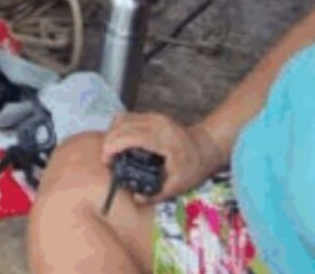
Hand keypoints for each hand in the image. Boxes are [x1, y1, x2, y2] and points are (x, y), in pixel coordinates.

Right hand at [102, 114, 222, 202]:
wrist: (207, 146)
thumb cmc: (194, 166)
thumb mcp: (179, 185)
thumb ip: (158, 194)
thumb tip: (137, 198)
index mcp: (162, 139)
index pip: (129, 136)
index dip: (113, 146)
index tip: (107, 160)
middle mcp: (156, 123)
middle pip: (121, 124)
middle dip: (108, 141)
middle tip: (107, 159)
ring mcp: (153, 116)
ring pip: (121, 118)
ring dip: (111, 134)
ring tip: (112, 151)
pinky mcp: (151, 115)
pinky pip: (127, 117)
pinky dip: (118, 129)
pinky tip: (120, 142)